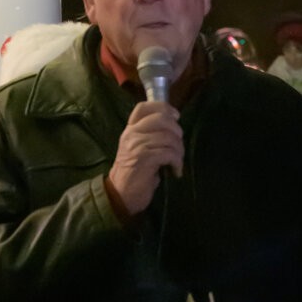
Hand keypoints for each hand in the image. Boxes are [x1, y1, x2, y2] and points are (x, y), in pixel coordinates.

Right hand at [108, 101, 183, 215]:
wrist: (121, 194)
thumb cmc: (135, 173)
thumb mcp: (139, 148)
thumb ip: (151, 135)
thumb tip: (174, 125)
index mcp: (130, 129)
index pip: (143, 107)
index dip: (163, 108)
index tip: (176, 117)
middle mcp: (131, 134)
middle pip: (161, 118)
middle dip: (177, 131)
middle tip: (178, 146)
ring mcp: (136, 145)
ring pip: (168, 137)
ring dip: (179, 151)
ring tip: (177, 162)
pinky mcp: (143, 158)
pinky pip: (169, 153)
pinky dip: (177, 162)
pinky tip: (176, 170)